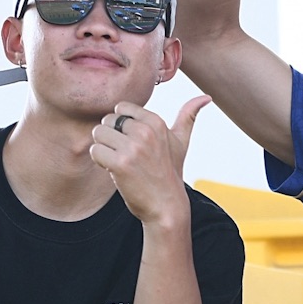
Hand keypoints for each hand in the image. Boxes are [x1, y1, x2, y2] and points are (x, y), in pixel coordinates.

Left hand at [89, 96, 209, 225]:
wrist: (166, 206)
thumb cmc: (171, 173)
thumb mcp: (181, 142)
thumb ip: (189, 116)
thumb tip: (206, 97)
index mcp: (157, 122)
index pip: (121, 108)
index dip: (122, 126)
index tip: (133, 142)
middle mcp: (146, 131)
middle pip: (107, 120)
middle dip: (111, 137)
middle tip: (126, 155)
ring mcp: (133, 148)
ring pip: (98, 133)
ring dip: (104, 148)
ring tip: (120, 161)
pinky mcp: (120, 164)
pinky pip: (96, 150)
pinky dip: (100, 161)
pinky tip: (114, 170)